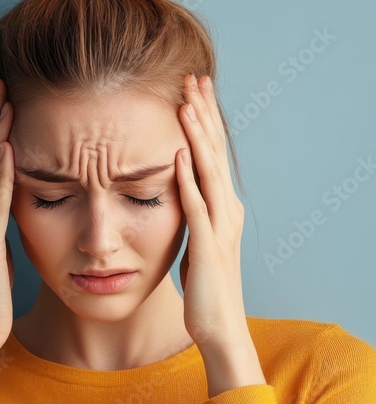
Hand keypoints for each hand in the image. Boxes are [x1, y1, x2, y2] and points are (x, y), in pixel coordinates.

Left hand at [176, 73, 249, 347]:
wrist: (219, 326)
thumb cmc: (205, 286)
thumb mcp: (197, 238)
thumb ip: (191, 211)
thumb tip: (177, 185)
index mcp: (222, 205)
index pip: (212, 151)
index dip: (203, 118)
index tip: (191, 86)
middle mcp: (226, 208)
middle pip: (214, 150)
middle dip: (203, 112)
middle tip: (193, 77)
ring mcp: (220, 225)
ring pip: (208, 170)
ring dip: (196, 135)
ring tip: (184, 103)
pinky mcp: (208, 245)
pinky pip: (197, 205)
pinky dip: (188, 177)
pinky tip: (178, 154)